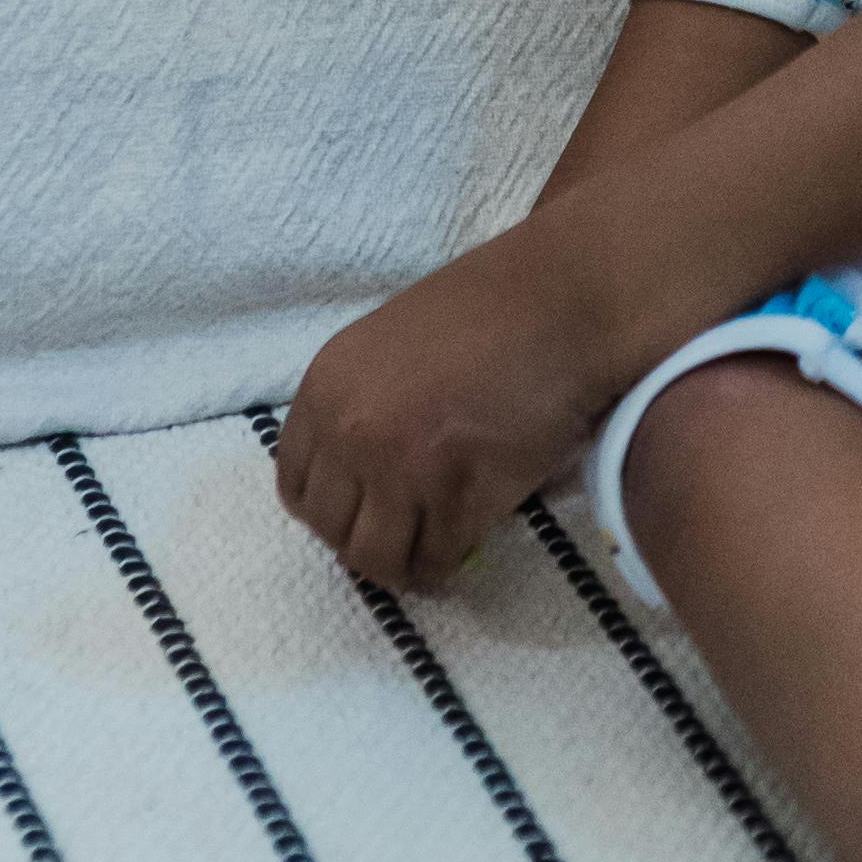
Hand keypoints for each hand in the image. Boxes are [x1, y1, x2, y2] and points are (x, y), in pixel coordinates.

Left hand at [275, 216, 636, 594]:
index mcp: (326, 389)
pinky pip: (437, 558)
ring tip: (434, 545)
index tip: (366, 510)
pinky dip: (451, 560)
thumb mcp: (390, 344)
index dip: (333, 508)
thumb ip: (362, 404)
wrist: (565, 299)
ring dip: (404, 561)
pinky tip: (468, 539)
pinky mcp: (456, 494)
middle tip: (406, 532)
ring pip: (376, 559)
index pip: (296, 488)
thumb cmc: (491, 309)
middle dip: (367, 539)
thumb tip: (358, 480)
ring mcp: (400, 468)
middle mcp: (350, 432)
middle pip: (330, 531)